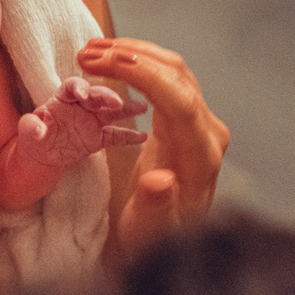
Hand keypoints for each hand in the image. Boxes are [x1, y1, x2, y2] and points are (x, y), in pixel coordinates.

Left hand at [17, 76, 147, 167]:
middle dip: (106, 96)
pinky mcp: (99, 138)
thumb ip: (31, 127)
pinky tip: (143, 137)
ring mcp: (92, 120)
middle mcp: (81, 105)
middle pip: (96, 95)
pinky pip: (115, 136)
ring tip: (142, 107)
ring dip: (126, 109)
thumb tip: (38, 129)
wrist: (41, 155)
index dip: (78, 87)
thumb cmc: (33, 137)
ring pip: (111, 112)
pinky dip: (129, 137)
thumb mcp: (27, 131)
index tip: (83, 94)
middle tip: (117, 101)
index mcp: (62, 97)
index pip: (72, 85)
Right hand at [79, 38, 229, 253]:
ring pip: (172, 70)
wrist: (168, 243)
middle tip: (87, 53)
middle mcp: (207, 133)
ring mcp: (198, 123)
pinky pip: (165, 79)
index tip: (109, 62)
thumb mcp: (151, 230)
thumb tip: (158, 181)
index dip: (146, 76)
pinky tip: (111, 60)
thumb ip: (156, 205)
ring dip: (133, 53)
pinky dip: (137, 64)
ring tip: (91, 51)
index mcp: (201, 155)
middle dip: (131, 56)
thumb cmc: (156, 239)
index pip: (180, 100)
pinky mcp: (184, 121)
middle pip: (177, 76)